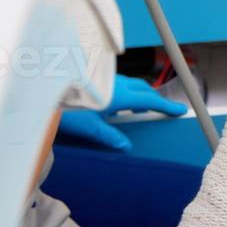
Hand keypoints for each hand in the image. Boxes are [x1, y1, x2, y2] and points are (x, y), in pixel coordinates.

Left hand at [56, 75, 187, 151]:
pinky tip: (117, 103)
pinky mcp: (97, 80)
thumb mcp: (91, 128)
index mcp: (120, 95)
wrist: (46, 89)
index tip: (180, 110)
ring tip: (140, 109)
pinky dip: (127, 93)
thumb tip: (127, 147)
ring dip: (139, 95)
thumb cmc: (68, 109)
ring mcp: (107, 80)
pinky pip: (119, 84)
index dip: (166, 106)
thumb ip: (111, 137)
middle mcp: (116, 84)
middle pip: (143, 89)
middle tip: (162, 110)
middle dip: (154, 99)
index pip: (149, 100)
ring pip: (131, 85)